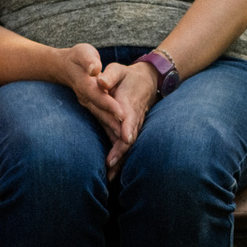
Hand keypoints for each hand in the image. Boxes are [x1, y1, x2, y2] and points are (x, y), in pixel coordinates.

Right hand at [51, 44, 127, 142]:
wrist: (65, 67)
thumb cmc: (78, 58)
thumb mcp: (83, 53)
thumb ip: (89, 61)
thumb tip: (94, 69)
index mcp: (85, 84)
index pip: (98, 96)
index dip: (110, 105)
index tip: (122, 114)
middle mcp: (86, 98)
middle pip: (101, 113)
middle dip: (114, 125)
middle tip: (128, 137)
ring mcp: (88, 105)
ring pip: (102, 119)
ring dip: (112, 132)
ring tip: (126, 144)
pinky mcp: (92, 108)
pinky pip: (102, 121)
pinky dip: (110, 131)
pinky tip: (120, 143)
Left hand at [95, 59, 163, 173]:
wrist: (147, 81)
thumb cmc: (127, 75)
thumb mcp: (118, 70)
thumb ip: (110, 76)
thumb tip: (100, 82)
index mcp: (129, 103)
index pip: (129, 117)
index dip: (128, 128)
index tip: (126, 138)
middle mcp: (133, 118)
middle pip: (129, 137)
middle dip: (122, 152)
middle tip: (111, 165)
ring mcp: (133, 126)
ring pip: (128, 146)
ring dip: (121, 160)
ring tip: (109, 176)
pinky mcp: (130, 132)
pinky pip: (126, 147)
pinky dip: (121, 160)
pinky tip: (111, 174)